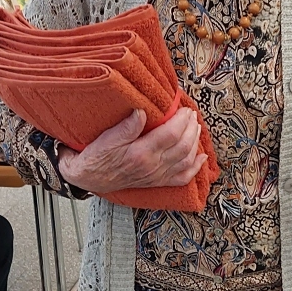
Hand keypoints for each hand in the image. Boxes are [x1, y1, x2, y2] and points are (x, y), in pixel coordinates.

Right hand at [57, 106, 206, 195]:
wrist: (90, 177)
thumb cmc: (97, 155)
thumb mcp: (107, 138)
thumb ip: (127, 126)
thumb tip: (142, 112)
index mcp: (140, 153)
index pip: (171, 134)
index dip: (182, 120)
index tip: (184, 108)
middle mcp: (152, 166)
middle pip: (183, 146)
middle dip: (191, 128)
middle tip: (192, 114)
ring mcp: (156, 176)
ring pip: (186, 160)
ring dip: (196, 143)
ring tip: (196, 128)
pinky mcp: (157, 182)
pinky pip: (182, 178)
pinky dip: (195, 168)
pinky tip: (202, 158)